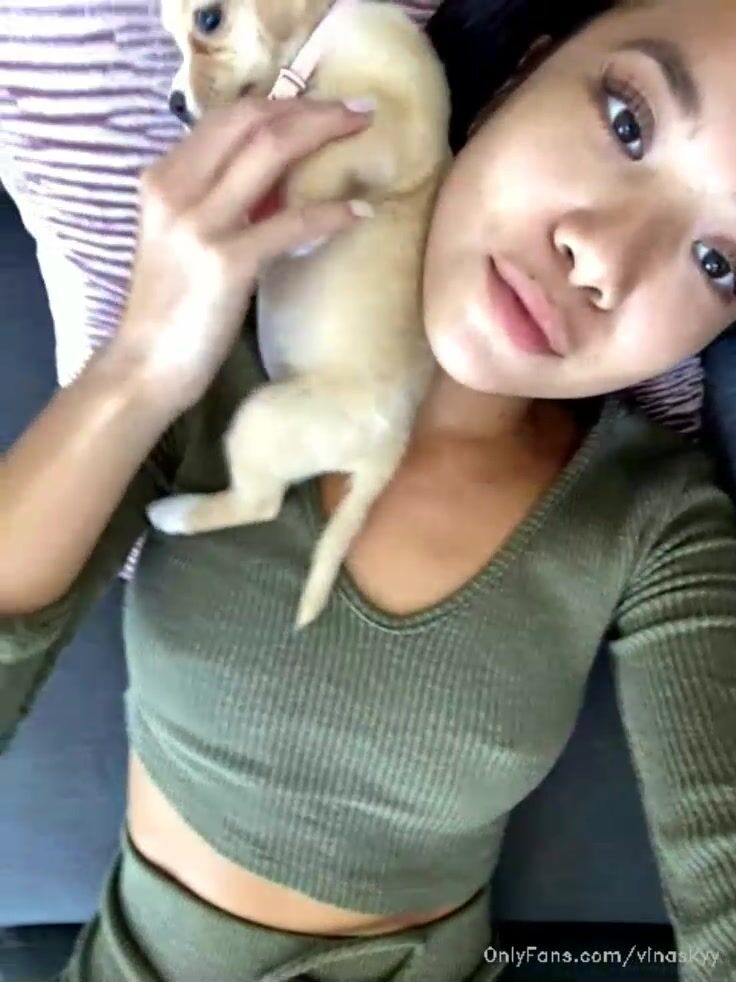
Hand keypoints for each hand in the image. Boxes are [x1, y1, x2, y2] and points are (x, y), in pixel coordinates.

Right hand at [109, 96, 372, 413]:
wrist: (146, 366)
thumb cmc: (171, 309)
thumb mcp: (184, 239)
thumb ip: (218, 202)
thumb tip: (278, 179)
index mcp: (163, 178)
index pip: (227, 117)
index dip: (281, 102)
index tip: (321, 104)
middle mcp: (176, 188)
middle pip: (252, 122)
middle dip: (310, 107)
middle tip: (357, 109)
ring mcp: (199, 223)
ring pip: (270, 153)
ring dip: (324, 134)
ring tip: (364, 132)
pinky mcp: (226, 261)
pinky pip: (291, 223)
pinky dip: (331, 212)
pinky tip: (360, 211)